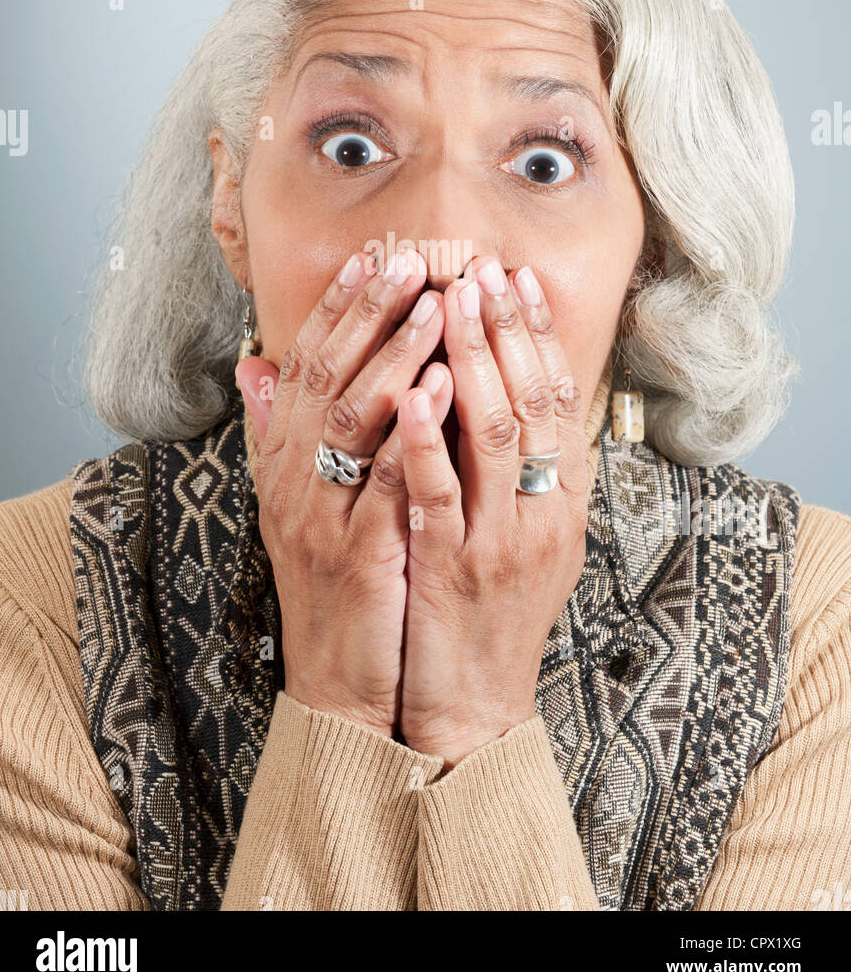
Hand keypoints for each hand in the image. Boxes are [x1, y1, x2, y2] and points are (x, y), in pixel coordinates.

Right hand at [237, 248, 452, 738]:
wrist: (338, 680)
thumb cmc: (333, 582)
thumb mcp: (296, 502)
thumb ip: (281, 431)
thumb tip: (255, 364)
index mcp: (284, 462)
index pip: (305, 365)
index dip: (336, 308)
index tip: (371, 256)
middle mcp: (293, 480)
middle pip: (325, 377)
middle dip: (367, 313)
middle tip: (409, 259)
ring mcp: (323, 515)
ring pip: (353, 418)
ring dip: (394, 354)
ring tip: (436, 304)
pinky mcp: (360, 552)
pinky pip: (388, 480)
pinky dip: (414, 430)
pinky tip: (447, 387)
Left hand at [396, 256, 588, 766]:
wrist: (472, 702)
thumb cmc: (486, 609)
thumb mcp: (515, 533)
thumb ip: (506, 465)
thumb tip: (487, 390)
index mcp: (559, 499)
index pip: (557, 397)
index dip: (536, 334)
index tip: (514, 278)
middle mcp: (542, 512)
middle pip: (534, 401)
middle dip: (506, 328)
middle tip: (483, 268)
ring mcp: (501, 539)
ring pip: (497, 434)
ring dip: (473, 361)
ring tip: (452, 303)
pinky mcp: (455, 568)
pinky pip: (441, 493)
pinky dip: (428, 439)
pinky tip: (413, 392)